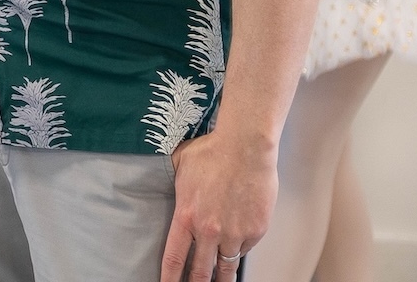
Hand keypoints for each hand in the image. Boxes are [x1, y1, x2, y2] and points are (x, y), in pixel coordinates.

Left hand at [160, 128, 276, 281]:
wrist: (246, 148)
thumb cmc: (213, 152)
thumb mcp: (180, 166)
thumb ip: (173, 184)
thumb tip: (161, 183)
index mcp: (186, 216)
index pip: (174, 257)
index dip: (169, 277)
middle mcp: (209, 231)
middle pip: (201, 271)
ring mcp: (234, 233)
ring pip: (227, 266)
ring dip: (222, 278)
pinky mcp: (256, 231)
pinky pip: (245, 249)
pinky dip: (239, 249)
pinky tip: (236, 243)